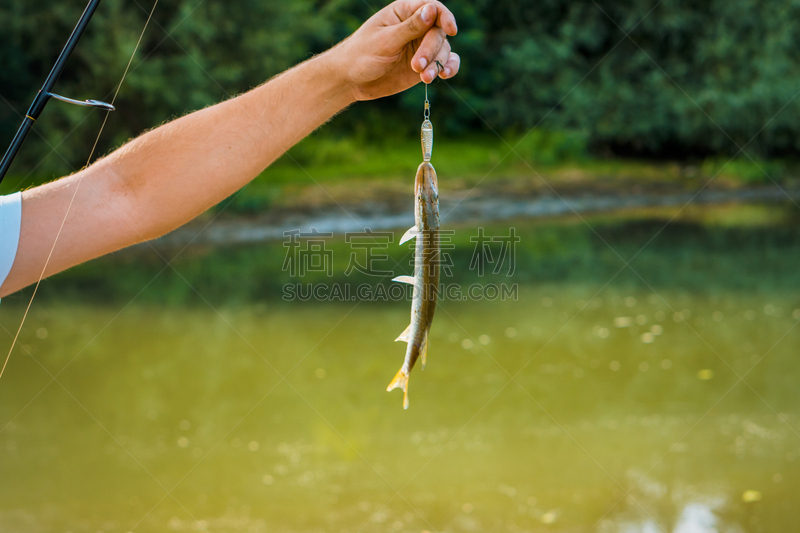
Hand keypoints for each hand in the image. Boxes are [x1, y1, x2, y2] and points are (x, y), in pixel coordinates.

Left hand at [333, 0, 459, 100]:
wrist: (351, 80)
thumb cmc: (361, 55)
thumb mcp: (384, 40)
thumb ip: (410, 27)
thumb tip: (432, 9)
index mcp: (404, 12)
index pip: (432, 8)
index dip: (445, 17)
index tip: (451, 30)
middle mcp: (416, 27)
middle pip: (438, 33)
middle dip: (431, 50)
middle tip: (417, 66)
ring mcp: (420, 47)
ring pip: (443, 50)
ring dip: (437, 64)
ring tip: (424, 78)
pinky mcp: (423, 65)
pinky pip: (444, 63)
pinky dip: (448, 67)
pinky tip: (445, 74)